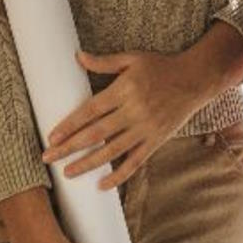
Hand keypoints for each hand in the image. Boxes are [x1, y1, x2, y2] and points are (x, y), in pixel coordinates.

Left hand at [43, 25, 242, 189]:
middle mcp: (133, 112)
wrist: (195, 80)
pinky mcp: (156, 141)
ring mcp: (145, 129)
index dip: (69, 125)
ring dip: (88, 164)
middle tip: (48, 158)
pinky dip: (119, 175)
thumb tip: (78, 57)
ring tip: (68, 173)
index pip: (90, 111)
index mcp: (123, 91)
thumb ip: (104, 62)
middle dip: (69, 147)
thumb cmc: (160, 67)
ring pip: (112, 151)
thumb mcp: (132, 58)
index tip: (51, 137)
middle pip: (95, 134)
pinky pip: (135, 162)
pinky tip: (102, 185)